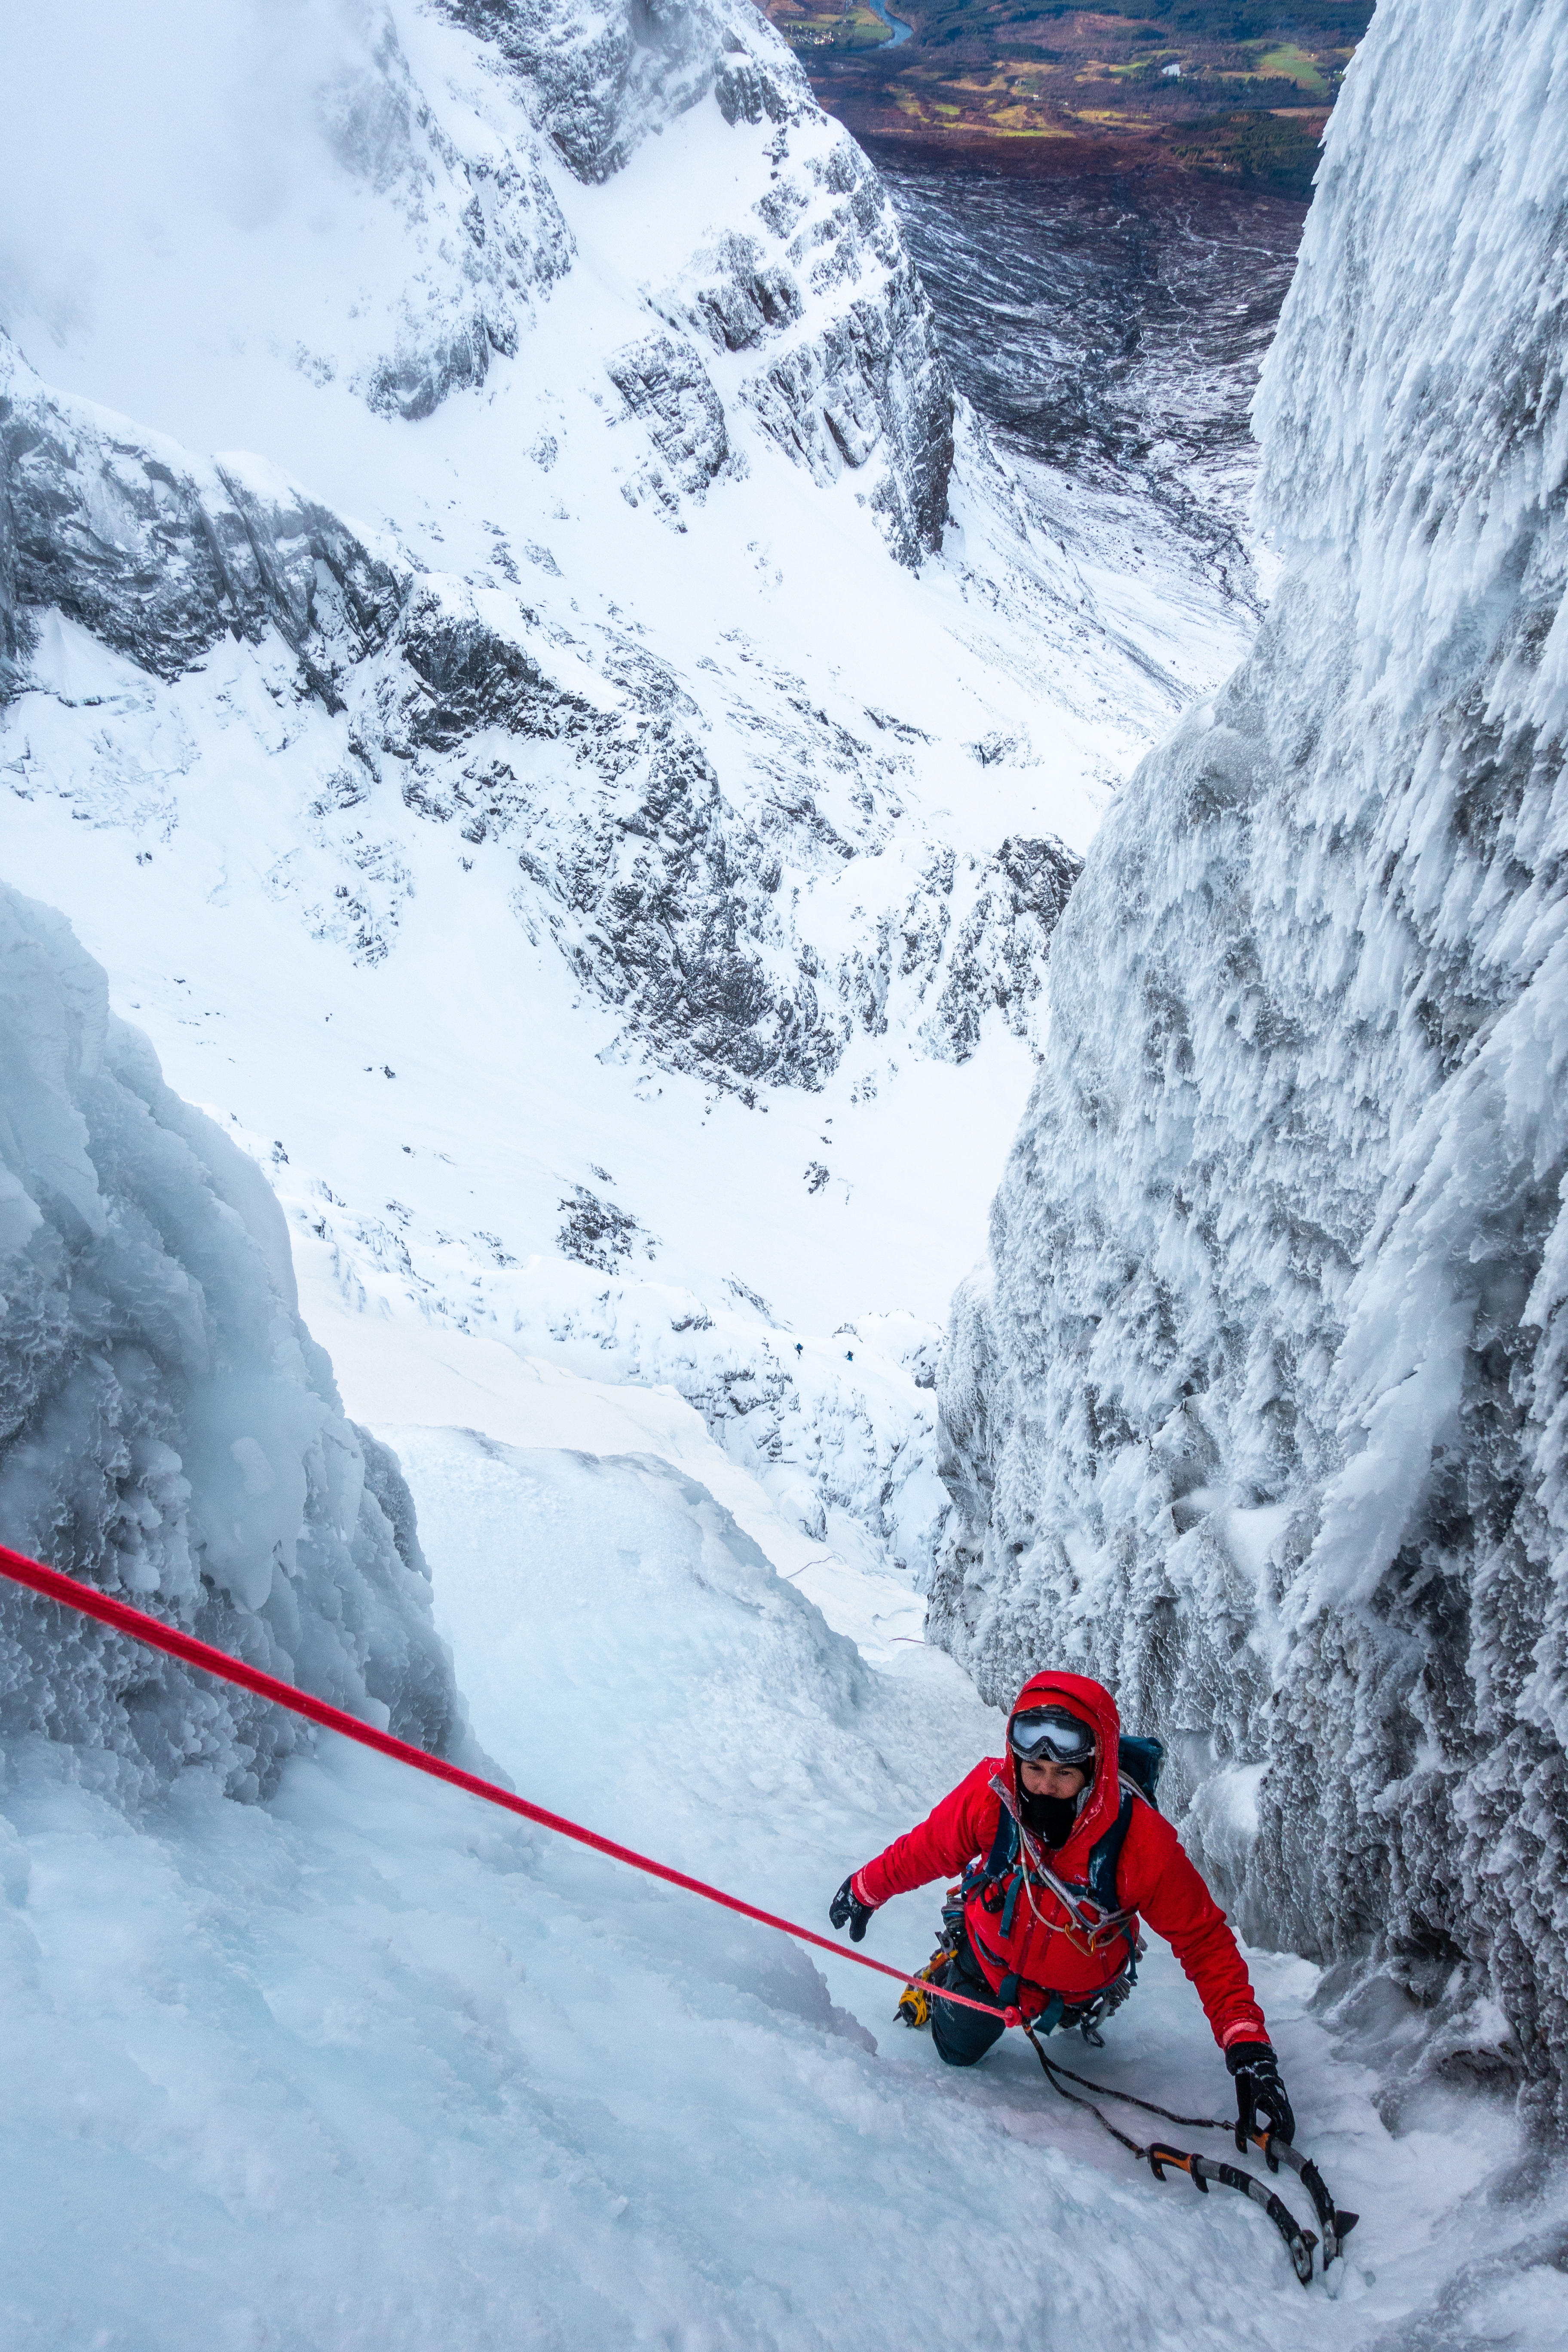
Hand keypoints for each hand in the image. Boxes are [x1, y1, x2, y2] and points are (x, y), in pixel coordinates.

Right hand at [829, 1874, 875, 1942]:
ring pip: (846, 1898)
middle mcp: (841, 1894)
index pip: (833, 1914)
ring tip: (854, 1910)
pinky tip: (864, 1900)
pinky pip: (853, 1891)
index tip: (839, 1926)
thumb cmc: (863, 1901)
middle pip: (838, 1905)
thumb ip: (857, 1930)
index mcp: (839, 1904)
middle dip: (841, 1913)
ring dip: (849, 1905)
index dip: (836, 1921)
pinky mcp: (856, 1880)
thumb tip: (855, 1939)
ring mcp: (848, 1886)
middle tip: (845, 1919)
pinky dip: (855, 1898)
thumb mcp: (860, 1919)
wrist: (871, 1881)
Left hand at [1226, 2040, 1295, 2155]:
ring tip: (1262, 2145)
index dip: (1277, 2151)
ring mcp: (1280, 2103)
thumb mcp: (1246, 2100)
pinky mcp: (1275, 2100)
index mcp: (1280, 2108)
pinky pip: (1276, 2118)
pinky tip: (1260, 2131)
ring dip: (1272, 2136)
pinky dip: (1269, 2127)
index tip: (1271, 2164)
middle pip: (1285, 2133)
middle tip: (1269, 2159)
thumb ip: (1247, 2119)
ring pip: (1280, 2125)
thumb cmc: (1250, 2078)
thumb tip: (1246, 2137)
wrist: (1251, 2058)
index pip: (1283, 2136)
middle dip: (1277, 2146)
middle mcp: (1284, 2107)